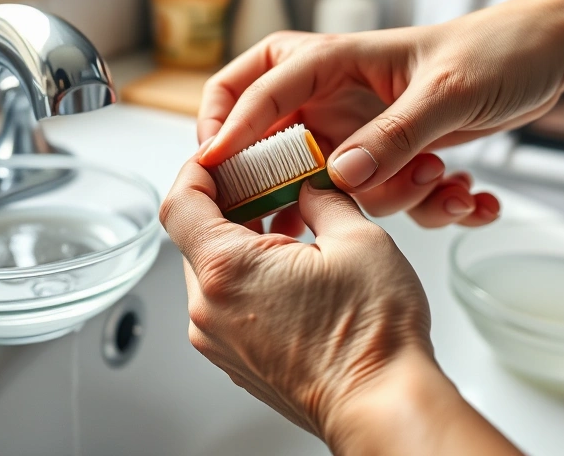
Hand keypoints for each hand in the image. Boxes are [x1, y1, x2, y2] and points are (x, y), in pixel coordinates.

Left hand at [160, 155, 519, 454]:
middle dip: (228, 203)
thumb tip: (310, 185)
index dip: (198, 168)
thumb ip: (322, 198)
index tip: (223, 156)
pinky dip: (248, 276)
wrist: (383, 406)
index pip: (180, 201)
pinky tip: (291, 268)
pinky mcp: (237, 361)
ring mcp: (220, 341)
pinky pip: (226, 303)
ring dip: (241, 241)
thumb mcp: (357, 238)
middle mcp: (210, 309)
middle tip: (270, 183)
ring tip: (291, 227)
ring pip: (211, 271)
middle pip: (193, 236)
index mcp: (227, 269)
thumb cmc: (372, 338)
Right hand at [197, 0, 563, 230]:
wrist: (545, 55)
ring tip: (448, 182)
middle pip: (278, 144)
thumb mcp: (447, 93)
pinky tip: (473, 198)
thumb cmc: (495, 51)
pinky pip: (387, 197)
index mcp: (335, 61)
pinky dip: (431, 206)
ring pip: (339, 185)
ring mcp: (364, 130)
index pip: (256, 88)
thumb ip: (394, 136)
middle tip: (315, 214)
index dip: (226, 126)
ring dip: (397, 198)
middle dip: (305, 185)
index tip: (211, 169)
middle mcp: (339, 98)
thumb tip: (341, 176)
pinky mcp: (393, 156)